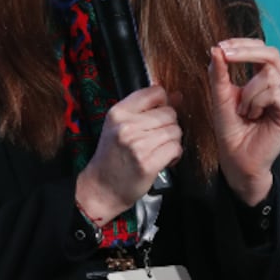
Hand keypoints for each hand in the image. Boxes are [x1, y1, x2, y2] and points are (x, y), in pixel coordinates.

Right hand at [75, 85, 181, 223]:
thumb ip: (147, 109)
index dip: (163, 103)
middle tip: (157, 138)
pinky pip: (175, 149)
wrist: (102, 187)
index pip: (155, 92)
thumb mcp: (121, 126)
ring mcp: (137, 145)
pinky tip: (163, 159)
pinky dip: (174, 155)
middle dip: (169, 126)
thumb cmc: (113, 156)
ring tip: (159, 149)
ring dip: (172, 141)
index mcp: (118, 113)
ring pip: (175, 131)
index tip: (159, 114)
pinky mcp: (148, 163)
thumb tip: (177, 95)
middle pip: (169, 113)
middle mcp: (127, 126)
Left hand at [209, 38, 279, 204]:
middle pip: (271, 53)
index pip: (258, 49)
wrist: (236, 156)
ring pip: (269, 74)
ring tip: (243, 110)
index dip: (242, 43)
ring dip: (249, 91)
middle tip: (227, 54)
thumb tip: (216, 49)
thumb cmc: (230, 128)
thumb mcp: (220, 96)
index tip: (222, 46)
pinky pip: (274, 92)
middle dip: (247, 51)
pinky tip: (253, 115)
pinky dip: (257, 102)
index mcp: (258, 77)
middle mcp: (273, 84)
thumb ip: (219, 73)